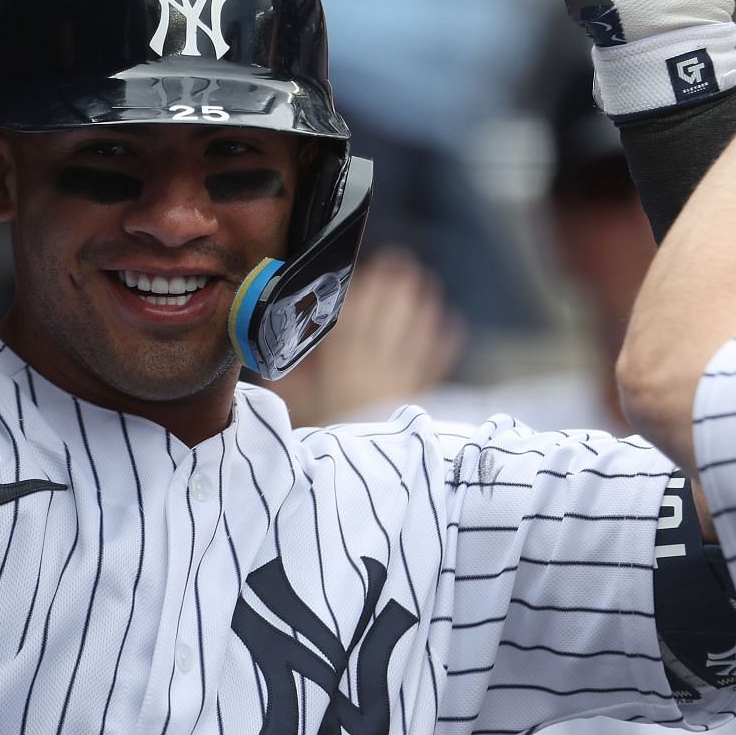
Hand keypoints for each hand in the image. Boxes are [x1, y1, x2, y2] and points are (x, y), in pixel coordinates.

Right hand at [269, 250, 462, 427]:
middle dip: (394, 287)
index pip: (352, 319)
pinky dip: (444, 343)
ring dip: (421, 306)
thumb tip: (284, 358)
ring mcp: (401, 380)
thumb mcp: (299, 408)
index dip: (360, 292)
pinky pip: (435, 364)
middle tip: (402, 260)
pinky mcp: (419, 396)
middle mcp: (374, 367)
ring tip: (426, 282)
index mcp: (342, 366)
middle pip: (387, 319)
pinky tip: (451, 324)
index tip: (366, 271)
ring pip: (415, 334)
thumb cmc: (327, 436)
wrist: (365, 474)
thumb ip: (292, 380)